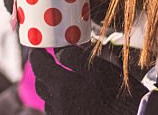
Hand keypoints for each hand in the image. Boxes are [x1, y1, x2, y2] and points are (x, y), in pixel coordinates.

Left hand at [30, 43, 146, 114]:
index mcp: (63, 88)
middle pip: (41, 86)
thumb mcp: (100, 69)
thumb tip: (59, 52)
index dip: (37, 55)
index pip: (39, 67)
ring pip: (49, 102)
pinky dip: (61, 103)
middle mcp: (59, 107)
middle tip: (50, 62)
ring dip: (51, 89)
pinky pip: (59, 113)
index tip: (39, 48)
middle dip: (43, 72)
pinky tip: (75, 98)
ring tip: (64, 79)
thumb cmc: (121, 96)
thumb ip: (75, 57)